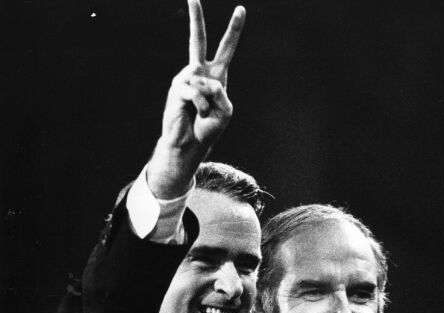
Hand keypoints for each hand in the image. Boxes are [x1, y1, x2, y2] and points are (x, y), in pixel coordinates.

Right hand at [147, 0, 245, 198]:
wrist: (190, 143)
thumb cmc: (208, 127)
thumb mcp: (225, 110)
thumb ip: (220, 92)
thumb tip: (201, 78)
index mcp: (216, 76)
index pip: (226, 48)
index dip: (234, 30)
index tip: (241, 10)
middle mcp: (199, 72)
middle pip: (198, 40)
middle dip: (195, 18)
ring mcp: (186, 78)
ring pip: (205, 81)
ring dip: (209, 102)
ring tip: (202, 113)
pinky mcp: (177, 88)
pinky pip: (196, 92)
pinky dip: (201, 105)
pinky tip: (195, 113)